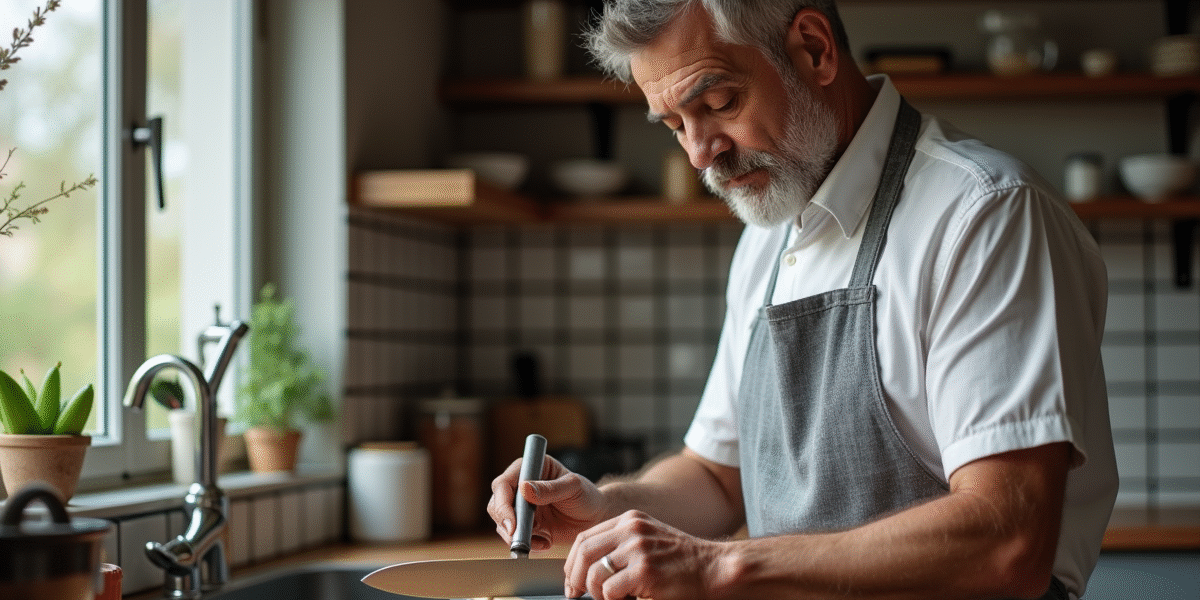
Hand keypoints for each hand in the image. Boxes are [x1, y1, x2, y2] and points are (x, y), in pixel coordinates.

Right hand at [487, 454, 606, 551]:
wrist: (595, 517)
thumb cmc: (586, 495)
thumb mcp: (573, 487)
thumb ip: (550, 489)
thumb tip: (524, 489)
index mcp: (530, 468)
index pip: (503, 484)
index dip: (503, 504)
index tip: (512, 523)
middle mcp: (520, 486)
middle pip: (496, 504)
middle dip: (505, 523)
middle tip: (518, 538)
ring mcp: (521, 507)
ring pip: (502, 523)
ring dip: (515, 536)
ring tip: (539, 541)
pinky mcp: (525, 525)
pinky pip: (515, 537)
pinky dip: (527, 543)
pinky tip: (545, 543)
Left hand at [564, 510, 723, 599]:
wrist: (714, 568)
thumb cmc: (683, 561)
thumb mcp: (649, 540)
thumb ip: (621, 545)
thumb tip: (588, 568)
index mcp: (630, 520)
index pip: (585, 538)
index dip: (572, 563)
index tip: (573, 581)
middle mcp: (631, 529)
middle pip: (583, 553)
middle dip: (576, 579)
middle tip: (579, 594)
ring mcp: (638, 549)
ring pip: (594, 574)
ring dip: (597, 593)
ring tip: (613, 598)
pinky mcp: (645, 571)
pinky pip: (610, 590)